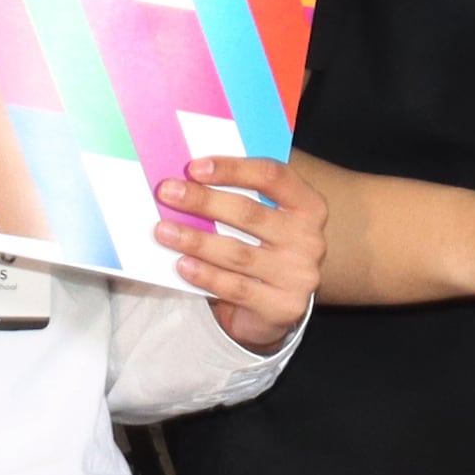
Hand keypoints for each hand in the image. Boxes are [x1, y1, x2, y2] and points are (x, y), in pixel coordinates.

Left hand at [157, 151, 328, 348]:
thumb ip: (242, 196)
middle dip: (203, 201)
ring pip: (238, 253)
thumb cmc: (264, 251)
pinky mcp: (283, 306)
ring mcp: (299, 275)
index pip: (272, 177)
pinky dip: (206, 275)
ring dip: (196, 240)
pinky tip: (183, 265)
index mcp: (309, 207)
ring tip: (164, 231)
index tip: (194, 168)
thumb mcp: (263, 220)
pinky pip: (236, 288)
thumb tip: (190, 176)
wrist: (279, 307)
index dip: (233, 169)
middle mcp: (310, 239)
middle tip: (167, 193)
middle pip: (249, 213)